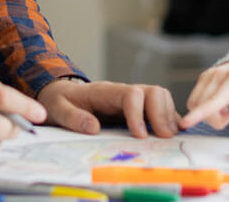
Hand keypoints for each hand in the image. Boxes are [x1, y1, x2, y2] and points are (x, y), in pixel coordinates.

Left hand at [37, 79, 178, 137]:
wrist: (61, 94)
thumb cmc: (60, 101)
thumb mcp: (58, 108)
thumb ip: (73, 117)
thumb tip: (93, 127)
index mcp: (105, 91)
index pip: (131, 94)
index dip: (138, 114)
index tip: (139, 135)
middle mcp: (123, 91)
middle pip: (152, 91)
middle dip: (161, 113)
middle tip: (164, 138)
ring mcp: (132, 97)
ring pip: (159, 97)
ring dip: (167, 115)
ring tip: (169, 138)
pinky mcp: (136, 107)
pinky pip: (158, 106)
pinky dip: (167, 117)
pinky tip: (169, 133)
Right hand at [179, 56, 228, 130]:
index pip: (214, 100)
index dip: (200, 113)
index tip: (187, 122)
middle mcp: (219, 74)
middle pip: (202, 105)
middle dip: (214, 119)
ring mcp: (210, 74)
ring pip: (195, 102)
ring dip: (208, 113)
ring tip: (227, 108)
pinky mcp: (205, 76)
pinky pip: (195, 97)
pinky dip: (204, 106)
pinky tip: (220, 103)